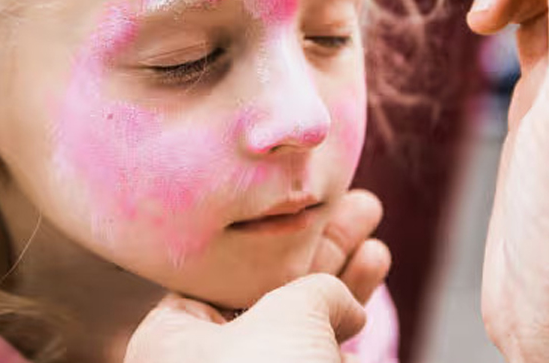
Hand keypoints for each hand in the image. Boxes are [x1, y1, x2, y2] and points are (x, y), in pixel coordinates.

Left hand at [124, 189, 389, 362]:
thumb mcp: (290, 314)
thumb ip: (318, 287)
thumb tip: (344, 303)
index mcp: (168, 338)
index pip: (222, 267)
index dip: (275, 232)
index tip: (317, 202)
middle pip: (266, 290)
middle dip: (322, 250)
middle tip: (366, 208)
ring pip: (296, 327)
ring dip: (342, 284)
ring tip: (379, 246)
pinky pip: (312, 358)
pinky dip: (341, 331)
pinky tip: (371, 292)